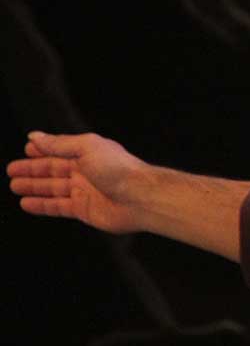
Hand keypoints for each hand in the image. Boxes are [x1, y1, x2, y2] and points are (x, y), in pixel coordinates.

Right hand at [7, 131, 148, 233]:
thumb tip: (35, 136)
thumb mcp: (86, 147)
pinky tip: (27, 203)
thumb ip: (59, 143)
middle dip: (32, 169)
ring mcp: (85, 190)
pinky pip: (57, 206)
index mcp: (88, 152)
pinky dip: (42, 205)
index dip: (43, 149)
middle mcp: (86, 171)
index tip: (27, 148)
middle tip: (12, 170)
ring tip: (15, 185)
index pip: (60, 149)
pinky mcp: (84, 209)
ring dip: (34, 187)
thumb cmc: (119, 169)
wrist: (140, 197)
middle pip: (53, 169)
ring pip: (53, 188)